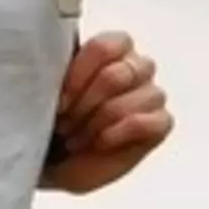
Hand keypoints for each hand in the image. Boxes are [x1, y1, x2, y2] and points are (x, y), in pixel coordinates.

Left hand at [43, 28, 170, 193]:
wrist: (56, 161)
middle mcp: (135, 65)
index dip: (78, 76)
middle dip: (84, 106)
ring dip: (95, 124)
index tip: (58, 102)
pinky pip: (146, 123)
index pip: (104, 47)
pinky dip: (116, 136)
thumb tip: (51, 50)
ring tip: (76, 138)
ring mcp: (151, 93)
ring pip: (129, 102)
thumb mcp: (47, 89)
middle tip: (63, 124)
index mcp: (111, 47)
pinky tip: (100, 143)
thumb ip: (55, 66)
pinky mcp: (161, 122)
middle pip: (116, 76)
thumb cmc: (52, 121)